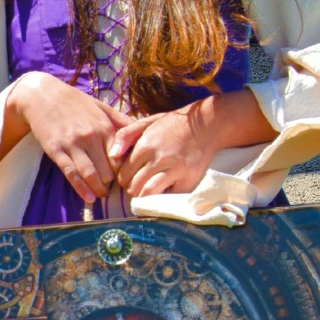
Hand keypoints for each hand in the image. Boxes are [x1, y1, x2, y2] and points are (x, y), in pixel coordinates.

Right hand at [6, 73, 127, 203]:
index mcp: (105, 126)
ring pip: (90, 174)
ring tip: (101, 195)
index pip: (121, 156)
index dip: (124, 170)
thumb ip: (121, 121)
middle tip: (113, 190)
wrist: (42, 95)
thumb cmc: (75, 102)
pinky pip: (70, 173)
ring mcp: (73, 144)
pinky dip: (80, 188)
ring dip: (98, 189)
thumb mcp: (101, 107)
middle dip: (111, 183)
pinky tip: (88, 198)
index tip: (124, 177)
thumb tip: (142, 130)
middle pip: (107, 169)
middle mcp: (91, 136)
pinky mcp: (56, 150)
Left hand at [110, 89, 276, 197]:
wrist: (207, 123)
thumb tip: (111, 156)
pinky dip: (165, 197)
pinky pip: (170, 196)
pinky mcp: (189, 178)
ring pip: (148, 193)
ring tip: (146, 192)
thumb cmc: (174, 123)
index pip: (124, 172)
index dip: (124, 178)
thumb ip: (126, 135)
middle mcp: (159, 158)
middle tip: (136, 186)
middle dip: (132, 188)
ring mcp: (175, 169)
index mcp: (146, 145)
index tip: (129, 178)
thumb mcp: (148, 122)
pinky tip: (164, 191)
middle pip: (134, 185)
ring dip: (144, 196)